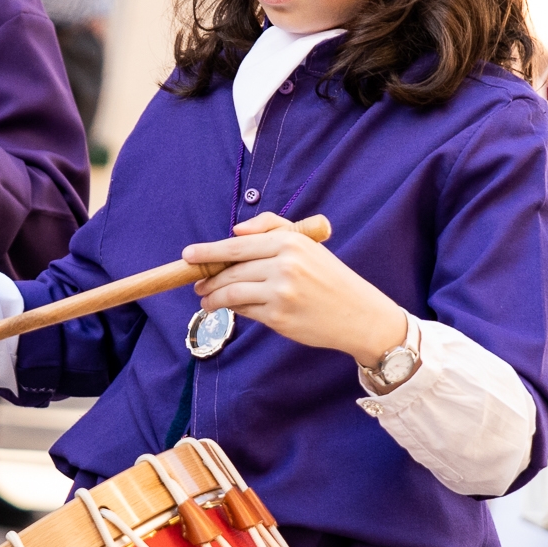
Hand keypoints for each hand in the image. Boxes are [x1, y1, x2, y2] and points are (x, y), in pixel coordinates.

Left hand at [181, 213, 405, 361]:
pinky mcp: (279, 317)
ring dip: (213, 298)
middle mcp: (284, 265)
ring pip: (232, 293)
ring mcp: (280, 293)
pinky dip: (233, 310)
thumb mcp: (308, 244)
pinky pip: (245, 311)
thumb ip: (272, 229)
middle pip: (231, 270)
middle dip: (208, 278)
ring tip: (206, 300)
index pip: (237, 245)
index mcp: (290, 242)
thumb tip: (235, 231)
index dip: (208, 251)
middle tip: (197, 283)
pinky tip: (228, 310)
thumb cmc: (330, 278)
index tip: (188, 255)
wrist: (359, 314)